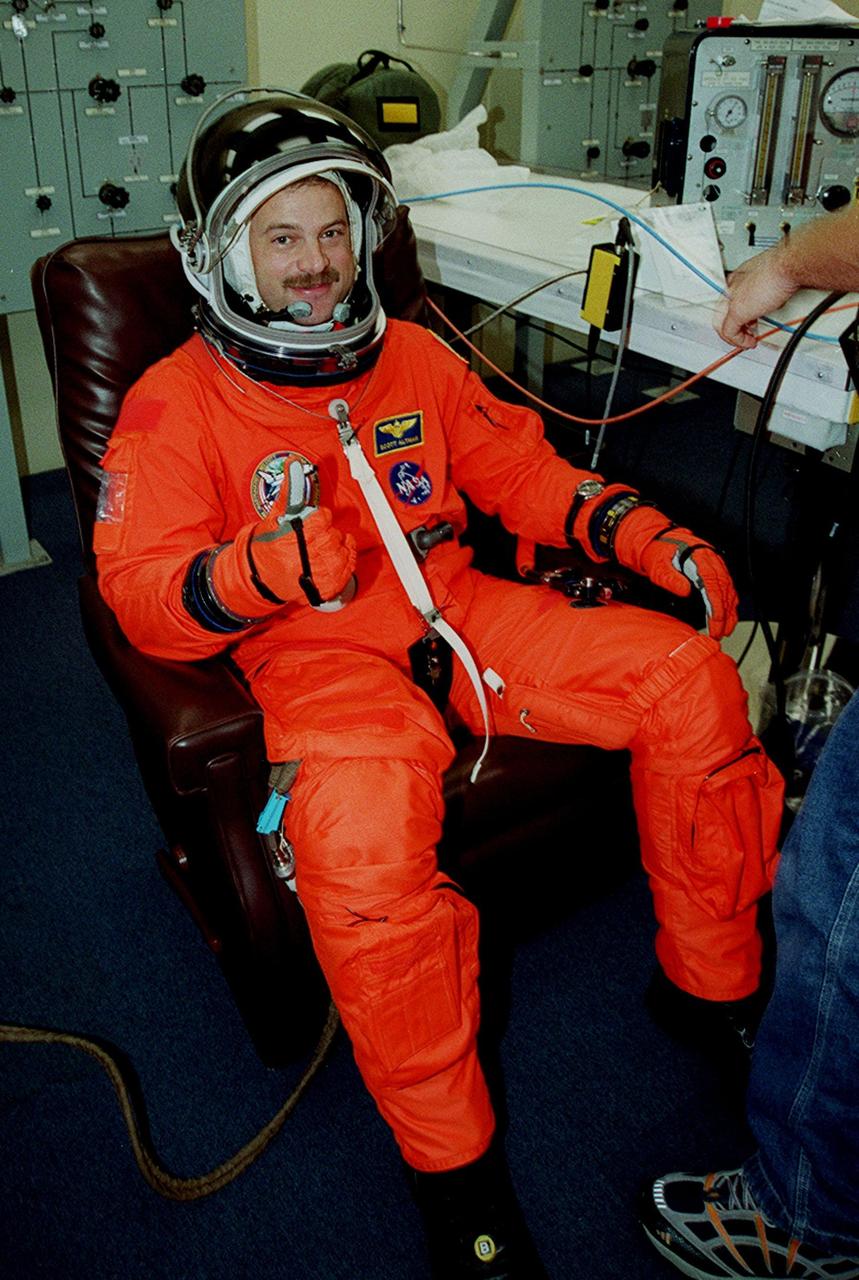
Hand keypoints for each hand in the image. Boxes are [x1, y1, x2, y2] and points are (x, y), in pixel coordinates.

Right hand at [210, 494, 356, 616]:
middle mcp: (304, 560)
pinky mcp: (325, 587)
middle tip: (317, 535)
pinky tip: (337, 556)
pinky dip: (346, 560)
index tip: (314, 520)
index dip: (319, 517)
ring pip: (342, 552)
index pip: (321, 519)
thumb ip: (290, 491)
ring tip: (323, 547)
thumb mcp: (275, 517)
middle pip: (333, 536)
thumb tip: (294, 464)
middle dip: (327, 532)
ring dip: (337, 546)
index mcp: (290, 540)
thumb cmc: (266, 547)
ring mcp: (315, 576)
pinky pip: (347, 569)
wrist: (259, 577)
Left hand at [613, 505, 737, 638]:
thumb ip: (671, 578)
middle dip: (725, 613)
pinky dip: (728, 602)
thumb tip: (686, 590)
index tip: (715, 623)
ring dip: (729, 610)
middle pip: (724, 589)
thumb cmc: (656, 552)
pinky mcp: (712, 567)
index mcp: (699, 556)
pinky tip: (728, 614)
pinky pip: (726, 586)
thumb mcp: (658, 566)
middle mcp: (710, 558)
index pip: (713, 584)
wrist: (654, 539)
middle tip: (720, 632)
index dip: (716, 606)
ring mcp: (713, 562)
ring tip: (726, 629)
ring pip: (728, 588)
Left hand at [715, 249, 797, 348]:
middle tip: (746, 334)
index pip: (729, 300)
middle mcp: (731, 287)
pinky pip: (730, 333)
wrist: (787, 265)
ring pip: (721, 325)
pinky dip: (739, 342)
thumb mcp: (770, 277)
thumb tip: (770, 299)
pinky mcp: (736, 311)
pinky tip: (749, 342)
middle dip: (733, 327)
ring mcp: (732, 300)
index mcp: (738, 277)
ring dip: (734, 338)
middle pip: (721, 313)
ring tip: (748, 341)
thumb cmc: (784, 266)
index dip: (738, 314)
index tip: (749, 321)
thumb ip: (764, 290)